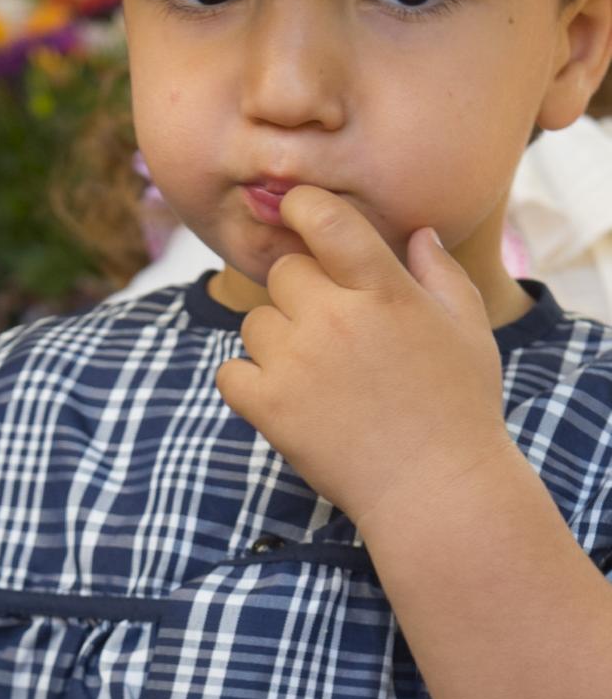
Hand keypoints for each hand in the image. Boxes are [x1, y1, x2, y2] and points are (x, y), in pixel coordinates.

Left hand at [214, 189, 513, 535]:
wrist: (436, 491)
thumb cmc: (460, 408)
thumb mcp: (468, 331)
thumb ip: (440, 274)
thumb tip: (418, 232)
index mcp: (384, 291)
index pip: (325, 220)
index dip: (302, 207)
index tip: (297, 212)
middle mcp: (334, 319)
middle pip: (283, 273)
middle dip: (302, 292)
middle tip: (333, 330)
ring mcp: (297, 364)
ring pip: (256, 322)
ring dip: (277, 339)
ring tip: (318, 373)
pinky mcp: (269, 408)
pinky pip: (230, 371)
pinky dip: (247, 380)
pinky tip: (283, 395)